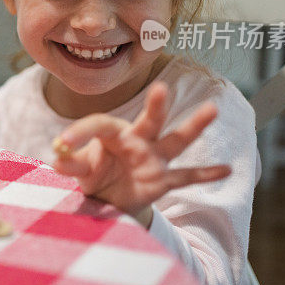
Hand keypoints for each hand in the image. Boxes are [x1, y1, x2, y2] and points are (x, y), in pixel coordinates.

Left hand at [52, 81, 230, 226]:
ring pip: (176, 141)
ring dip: (193, 126)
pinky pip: (186, 177)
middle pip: (149, 120)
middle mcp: (138, 140)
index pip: (99, 125)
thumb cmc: (95, 173)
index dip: (79, 133)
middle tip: (161, 87)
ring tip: (213, 109)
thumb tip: (57, 159)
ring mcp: (154, 158)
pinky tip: (227, 169)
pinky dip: (205, 175)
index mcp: (113, 134)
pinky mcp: (163, 180)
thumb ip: (71, 164)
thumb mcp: (80, 170)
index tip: (60, 144)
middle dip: (155, 105)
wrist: (110, 197)